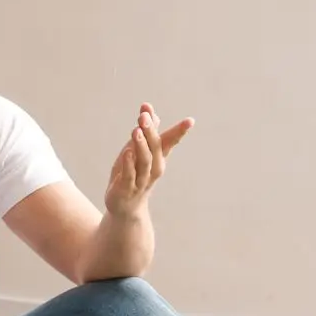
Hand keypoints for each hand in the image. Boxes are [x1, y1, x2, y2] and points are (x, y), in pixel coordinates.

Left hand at [104, 103, 192, 218]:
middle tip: (144, 116)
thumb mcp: (137, 150)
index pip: (170, 142)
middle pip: (155, 148)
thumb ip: (144, 131)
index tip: (190, 120)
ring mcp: (141, 179)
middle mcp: (154, 168)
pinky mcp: (126, 188)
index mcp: (159, 157)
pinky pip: (129, 175)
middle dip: (150, 131)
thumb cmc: (132, 172)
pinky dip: (128, 164)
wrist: (125, 205)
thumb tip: (149, 110)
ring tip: (136, 130)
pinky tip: (127, 152)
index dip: (180, 131)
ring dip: (141, 145)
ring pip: (144, 161)